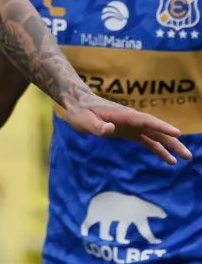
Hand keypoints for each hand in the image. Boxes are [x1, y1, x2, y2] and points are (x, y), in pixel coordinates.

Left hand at [63, 90, 191, 164]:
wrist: (78, 105)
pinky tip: (170, 160)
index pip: (145, 120)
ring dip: (170, 146)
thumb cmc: (80, 111)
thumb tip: (111, 129)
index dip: (160, 126)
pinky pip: (148, 141)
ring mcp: (132, 126)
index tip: (176, 133)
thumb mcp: (84, 120)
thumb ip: (97, 126)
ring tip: (185, 158)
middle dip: (172, 140)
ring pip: (155, 135)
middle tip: (187, 154)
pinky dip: (159, 149)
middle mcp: (132, 119)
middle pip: (156, 129)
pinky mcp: (130, 132)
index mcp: (123, 115)